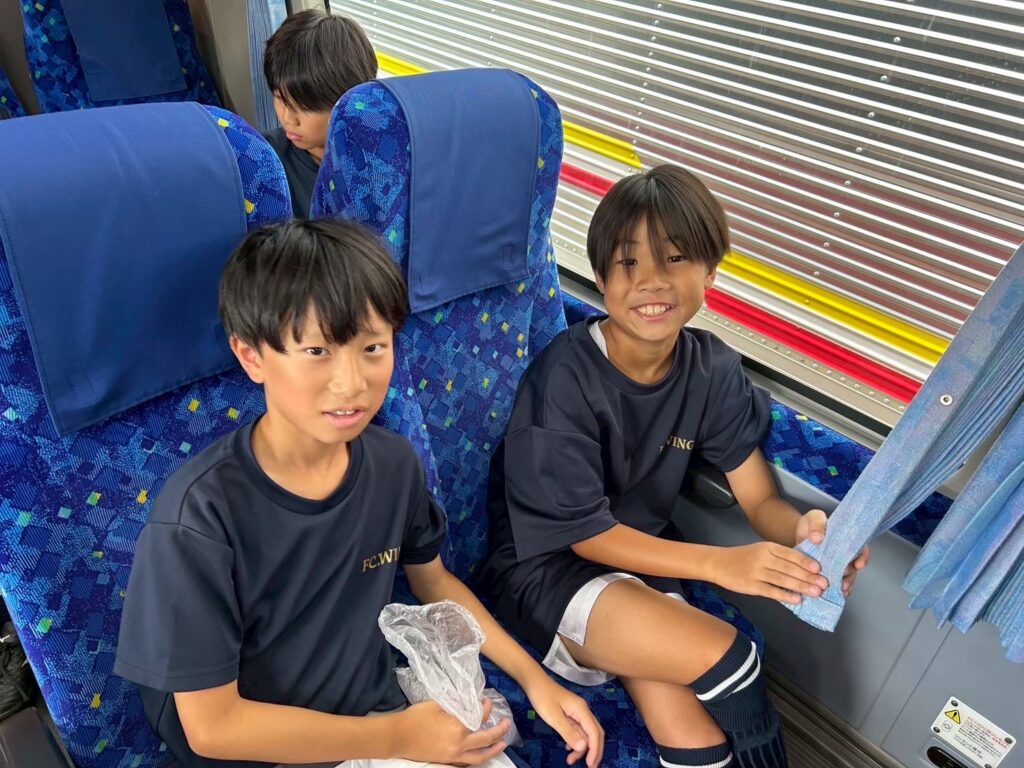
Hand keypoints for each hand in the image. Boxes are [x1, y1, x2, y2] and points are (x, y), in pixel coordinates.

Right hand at [395, 698, 508, 765]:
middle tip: (507, 723)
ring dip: (493, 750)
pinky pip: (467, 762)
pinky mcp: (447, 760)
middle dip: (499, 731)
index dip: (486, 707)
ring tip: (502, 744)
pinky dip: (477, 758)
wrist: (398, 736)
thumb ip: (456, 704)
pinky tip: (481, 754)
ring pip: (479, 755)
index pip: (479, 717)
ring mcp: (453, 754)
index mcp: (458, 726)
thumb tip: (469, 701)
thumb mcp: (437, 704)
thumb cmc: (416, 717)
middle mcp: (459, 743)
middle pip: (486, 738)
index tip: (487, 701)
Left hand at [523, 674, 603, 766]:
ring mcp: (577, 712)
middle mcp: (583, 711)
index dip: (595, 750)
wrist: (534, 681)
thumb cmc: (542, 697)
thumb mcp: (553, 717)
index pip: (594, 733)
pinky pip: (578, 729)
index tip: (590, 765)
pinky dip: (575, 740)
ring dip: (581, 747)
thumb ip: (569, 732)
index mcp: (581, 710)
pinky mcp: (570, 713)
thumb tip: (584, 747)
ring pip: (585, 733)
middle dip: (593, 751)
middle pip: (595, 733)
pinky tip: (567, 747)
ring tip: (570, 760)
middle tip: (589, 767)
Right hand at [711, 542, 827, 604]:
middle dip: (808, 577)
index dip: (806, 562)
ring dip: (801, 586)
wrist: (719, 563)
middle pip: (789, 568)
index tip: (820, 569)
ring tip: (816, 592)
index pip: (791, 554)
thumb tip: (803, 569)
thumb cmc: (743, 557)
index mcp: (768, 547)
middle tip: (824, 584)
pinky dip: (785, 595)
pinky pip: (772, 591)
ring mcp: (757, 572)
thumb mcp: (761, 550)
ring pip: (783, 580)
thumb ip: (779, 557)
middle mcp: (763, 558)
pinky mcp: (751, 585)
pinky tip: (797, 599)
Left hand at [794, 509, 870, 596]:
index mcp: (847, 540)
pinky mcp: (827, 574)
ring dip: (844, 585)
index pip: (861, 549)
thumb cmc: (810, 525)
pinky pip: (835, 584)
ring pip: (846, 578)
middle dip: (850, 576)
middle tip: (843, 582)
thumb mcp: (814, 518)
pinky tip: (833, 595)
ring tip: (840, 591)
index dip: (862, 557)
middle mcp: (845, 555)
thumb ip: (817, 525)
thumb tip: (818, 538)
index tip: (858, 564)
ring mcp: (837, 565)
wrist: (798, 535)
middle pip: (854, 567)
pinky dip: (835, 590)